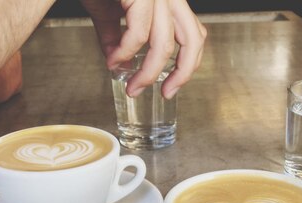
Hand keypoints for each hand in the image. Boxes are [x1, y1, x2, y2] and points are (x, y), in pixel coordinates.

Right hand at [81, 0, 206, 98]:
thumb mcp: (107, 9)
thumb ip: (115, 36)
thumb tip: (118, 64)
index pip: (194, 34)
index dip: (188, 63)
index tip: (172, 86)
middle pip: (193, 39)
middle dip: (181, 73)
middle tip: (165, 93)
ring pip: (165, 41)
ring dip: (148, 72)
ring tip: (132, 85)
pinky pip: (138, 31)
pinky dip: (126, 52)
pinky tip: (114, 60)